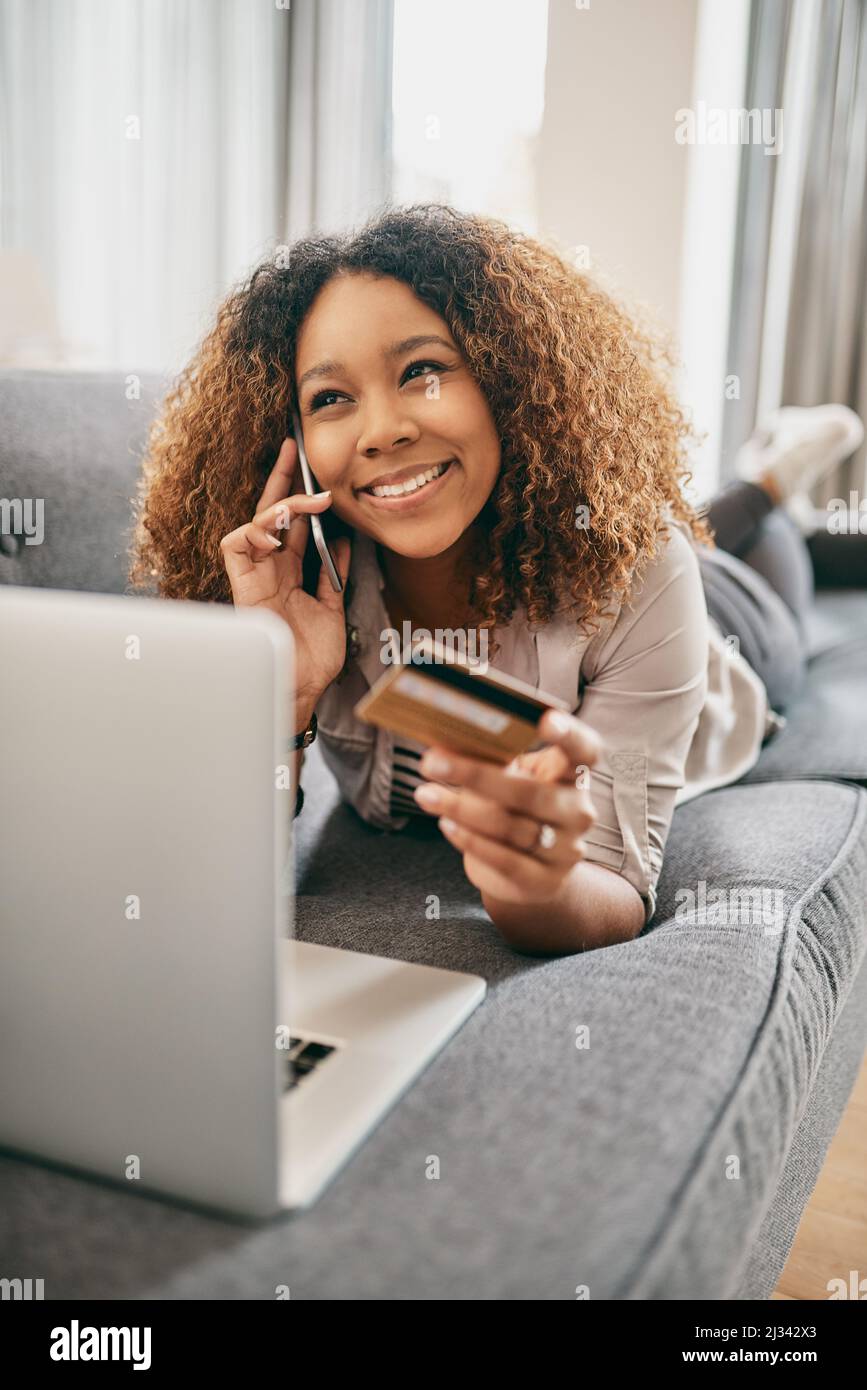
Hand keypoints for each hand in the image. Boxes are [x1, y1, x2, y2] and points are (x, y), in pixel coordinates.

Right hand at [219, 437, 350, 709]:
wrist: (301, 688)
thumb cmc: (312, 657)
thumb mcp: (332, 606)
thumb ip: (334, 573)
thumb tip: (345, 542)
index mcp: (289, 573)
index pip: (293, 524)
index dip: (301, 496)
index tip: (314, 471)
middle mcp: (270, 570)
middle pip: (272, 514)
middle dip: (282, 480)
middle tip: (294, 449)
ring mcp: (256, 577)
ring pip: (256, 524)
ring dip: (278, 507)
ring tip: (305, 502)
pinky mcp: (243, 586)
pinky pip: (235, 546)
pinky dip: (253, 531)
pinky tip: (277, 528)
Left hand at [414, 709, 600, 905]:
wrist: (529, 873)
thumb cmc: (514, 811)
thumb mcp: (510, 779)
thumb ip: (490, 759)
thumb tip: (443, 741)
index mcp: (573, 776)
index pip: (585, 752)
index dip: (570, 735)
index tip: (546, 719)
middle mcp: (577, 811)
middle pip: (530, 792)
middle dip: (476, 776)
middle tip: (432, 762)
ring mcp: (565, 849)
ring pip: (510, 826)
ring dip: (461, 808)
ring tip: (426, 794)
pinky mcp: (544, 880)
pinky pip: (505, 859)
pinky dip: (471, 840)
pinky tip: (447, 824)